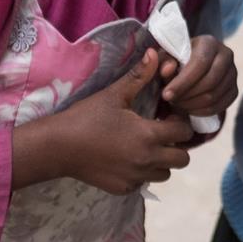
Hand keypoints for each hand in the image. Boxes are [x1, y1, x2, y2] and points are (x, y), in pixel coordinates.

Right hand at [13, 49, 193, 193]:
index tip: (168, 116)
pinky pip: (144, 182)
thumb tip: (155, 53)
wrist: (57, 147)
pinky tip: (127, 159)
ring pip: (165, 173)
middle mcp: (147, 160)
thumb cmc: (86, 117)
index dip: (180, 122)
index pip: (185, 132)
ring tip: (146, 147)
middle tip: (162, 133)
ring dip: (162, 161)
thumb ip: (139, 76)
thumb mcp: (114, 95)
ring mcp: (136, 177)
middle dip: (177, 145)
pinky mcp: (123, 188)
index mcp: (148, 135)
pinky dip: (142, 173)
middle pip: (182, 159)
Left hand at [159, 35, 237, 117]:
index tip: (166, 95)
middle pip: (210, 81)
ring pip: (215, 95)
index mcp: (209, 42)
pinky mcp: (234, 89)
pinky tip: (190, 110)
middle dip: (188, 95)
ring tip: (178, 104)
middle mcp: (226, 55)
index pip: (200, 63)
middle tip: (172, 101)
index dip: (182, 82)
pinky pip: (221, 105)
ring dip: (193, 104)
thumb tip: (167, 70)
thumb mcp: (166, 57)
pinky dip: (204, 111)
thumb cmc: (176, 60)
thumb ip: (163, 62)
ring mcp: (233, 73)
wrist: (192, 67)